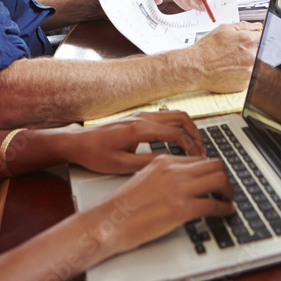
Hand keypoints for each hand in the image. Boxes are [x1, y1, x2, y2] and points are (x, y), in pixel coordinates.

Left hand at [63, 111, 206, 173]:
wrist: (77, 142)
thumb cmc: (95, 154)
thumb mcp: (121, 165)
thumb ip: (147, 163)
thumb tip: (170, 164)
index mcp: (140, 129)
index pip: (176, 134)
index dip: (191, 146)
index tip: (199, 159)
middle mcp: (143, 117)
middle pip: (181, 119)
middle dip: (196, 135)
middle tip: (203, 151)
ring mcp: (141, 115)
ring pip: (175, 115)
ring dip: (189, 128)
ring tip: (195, 146)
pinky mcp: (138, 117)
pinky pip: (166, 117)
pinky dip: (178, 126)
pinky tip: (179, 140)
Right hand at [99, 154, 234, 253]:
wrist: (108, 221)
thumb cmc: (121, 206)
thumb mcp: (144, 178)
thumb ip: (163, 175)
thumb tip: (180, 182)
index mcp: (164, 161)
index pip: (199, 159)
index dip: (211, 170)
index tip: (214, 179)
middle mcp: (174, 171)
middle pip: (214, 165)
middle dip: (225, 177)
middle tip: (226, 189)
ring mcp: (178, 188)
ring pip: (219, 180)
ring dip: (228, 191)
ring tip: (228, 200)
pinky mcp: (181, 208)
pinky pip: (213, 205)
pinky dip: (224, 208)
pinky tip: (226, 212)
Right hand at [190, 22, 261, 91]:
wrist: (196, 68)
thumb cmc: (207, 49)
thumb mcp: (224, 29)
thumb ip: (244, 26)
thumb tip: (257, 26)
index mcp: (248, 41)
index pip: (264, 37)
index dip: (258, 38)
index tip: (255, 40)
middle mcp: (251, 56)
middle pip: (261, 52)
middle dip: (253, 51)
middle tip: (238, 53)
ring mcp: (249, 71)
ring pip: (256, 65)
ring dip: (248, 63)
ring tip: (233, 62)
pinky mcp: (245, 84)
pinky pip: (249, 77)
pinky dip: (243, 74)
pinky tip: (231, 70)